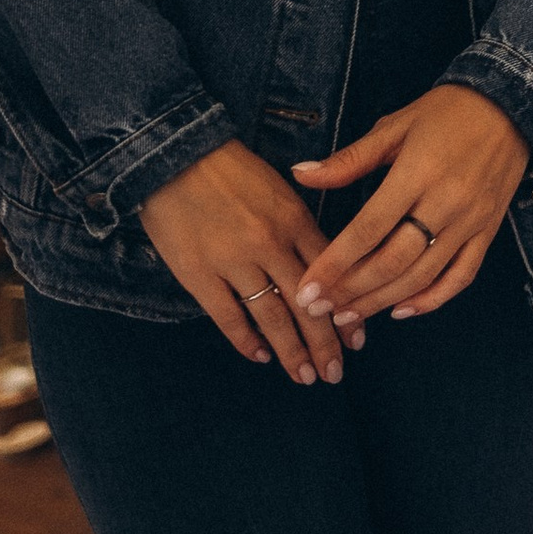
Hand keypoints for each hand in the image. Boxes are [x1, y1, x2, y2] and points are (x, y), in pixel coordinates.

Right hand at [139, 141, 362, 381]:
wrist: (175, 156)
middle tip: (335, 373)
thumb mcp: (280, 190)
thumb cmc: (231, 170)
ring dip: (291, 351)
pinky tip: (261, 356)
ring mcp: (234, 262)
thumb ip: (300, 229)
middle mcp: (270, 244)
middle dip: (324, 344)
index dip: (345, 311)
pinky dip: (246, 340)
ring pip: (271, 317)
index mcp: (294, 220)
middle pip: (306, 305)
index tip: (357, 339)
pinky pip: (228, 316)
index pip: (331, 275)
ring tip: (305, 376)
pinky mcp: (199, 275)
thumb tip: (322, 270)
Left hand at [289, 83, 531, 325]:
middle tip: (317, 309)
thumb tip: (301, 175)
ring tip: (349, 316)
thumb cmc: (448, 111)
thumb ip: (349, 159)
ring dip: (382, 301)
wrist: (513, 105)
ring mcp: (471, 220)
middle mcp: (446, 202)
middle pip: (393, 261)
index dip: (335, 263)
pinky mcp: (488, 230)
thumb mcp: (396, 125)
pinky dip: (432, 300)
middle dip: (351, 291)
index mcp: (418, 172)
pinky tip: (401, 310)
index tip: (306, 288)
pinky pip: (461, 275)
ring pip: (423, 275)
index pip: (369, 229)